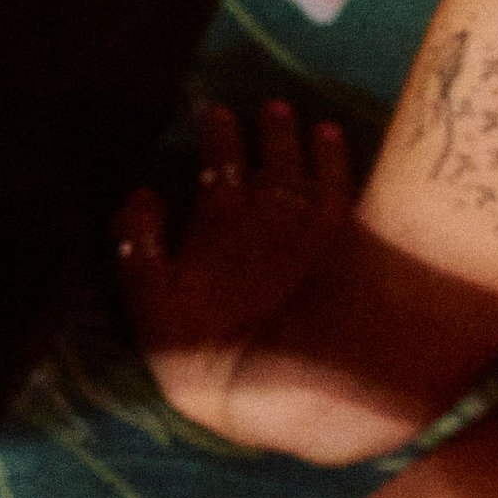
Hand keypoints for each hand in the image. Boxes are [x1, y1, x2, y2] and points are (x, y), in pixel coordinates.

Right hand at [117, 100, 371, 453]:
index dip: (218, 141)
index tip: (216, 111)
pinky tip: (345, 152)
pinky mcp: (358, 251)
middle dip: (269, 135)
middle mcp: (271, 218)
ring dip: (310, 147)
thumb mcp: (154, 308)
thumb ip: (139, 251)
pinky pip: (348, 194)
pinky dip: (344, 167)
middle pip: (271, 165)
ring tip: (314, 123)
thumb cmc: (219, 355)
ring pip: (313, 175)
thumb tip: (139, 194)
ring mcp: (319, 232)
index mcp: (220, 227)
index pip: (219, 168)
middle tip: (273, 106)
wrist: (309, 392)